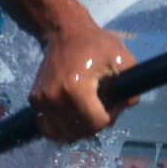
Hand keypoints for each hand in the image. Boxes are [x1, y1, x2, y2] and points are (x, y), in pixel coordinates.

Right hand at [31, 21, 140, 142]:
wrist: (65, 33)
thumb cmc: (95, 44)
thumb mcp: (123, 58)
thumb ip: (132, 84)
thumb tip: (128, 104)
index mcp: (76, 88)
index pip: (97, 123)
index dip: (111, 117)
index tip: (113, 104)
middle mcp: (54, 98)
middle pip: (81, 131)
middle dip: (97, 123)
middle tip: (103, 106)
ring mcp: (41, 100)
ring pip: (65, 134)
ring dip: (81, 128)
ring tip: (89, 110)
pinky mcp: (35, 101)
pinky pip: (49, 130)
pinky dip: (63, 130)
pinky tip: (74, 119)